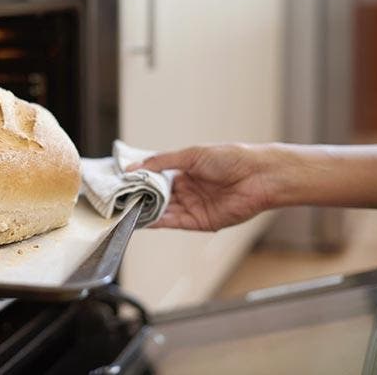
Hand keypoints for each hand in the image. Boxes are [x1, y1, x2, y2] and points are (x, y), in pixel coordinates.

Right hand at [128, 144, 277, 230]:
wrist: (259, 176)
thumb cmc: (230, 158)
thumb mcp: (191, 154)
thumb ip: (161, 161)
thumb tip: (134, 167)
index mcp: (184, 171)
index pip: (155, 178)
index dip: (139, 180)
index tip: (120, 182)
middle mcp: (186, 190)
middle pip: (156, 196)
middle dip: (138, 197)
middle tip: (117, 198)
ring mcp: (192, 206)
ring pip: (162, 211)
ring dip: (145, 211)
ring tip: (124, 210)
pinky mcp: (199, 221)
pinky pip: (173, 222)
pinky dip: (157, 222)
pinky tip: (142, 219)